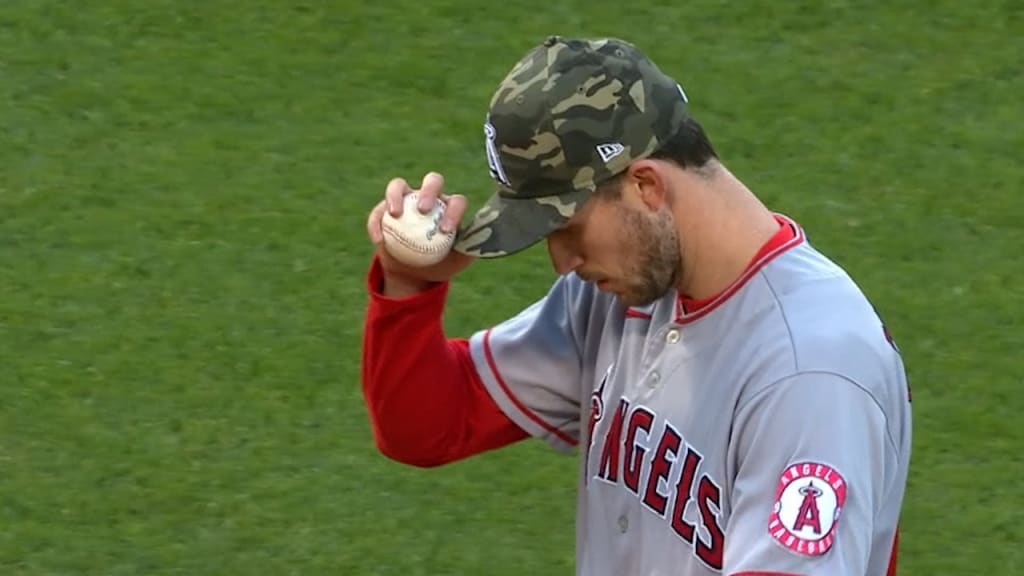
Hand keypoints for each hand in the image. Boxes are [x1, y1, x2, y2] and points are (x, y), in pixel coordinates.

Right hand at [366, 172, 476, 295]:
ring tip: (394, 215)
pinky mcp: (384, 209)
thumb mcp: (458, 261)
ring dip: (395, 195)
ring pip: (399, 185)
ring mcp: (405, 199)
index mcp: (451, 207)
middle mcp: (430, 197)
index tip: (445, 230)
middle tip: (423, 210)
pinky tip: (378, 240)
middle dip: (429, 190)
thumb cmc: (440, 264)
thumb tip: (478, 243)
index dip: (453, 211)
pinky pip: (378, 211)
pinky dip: (376, 223)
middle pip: (433, 181)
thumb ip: (469, 250)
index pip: (457, 201)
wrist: (415, 273)